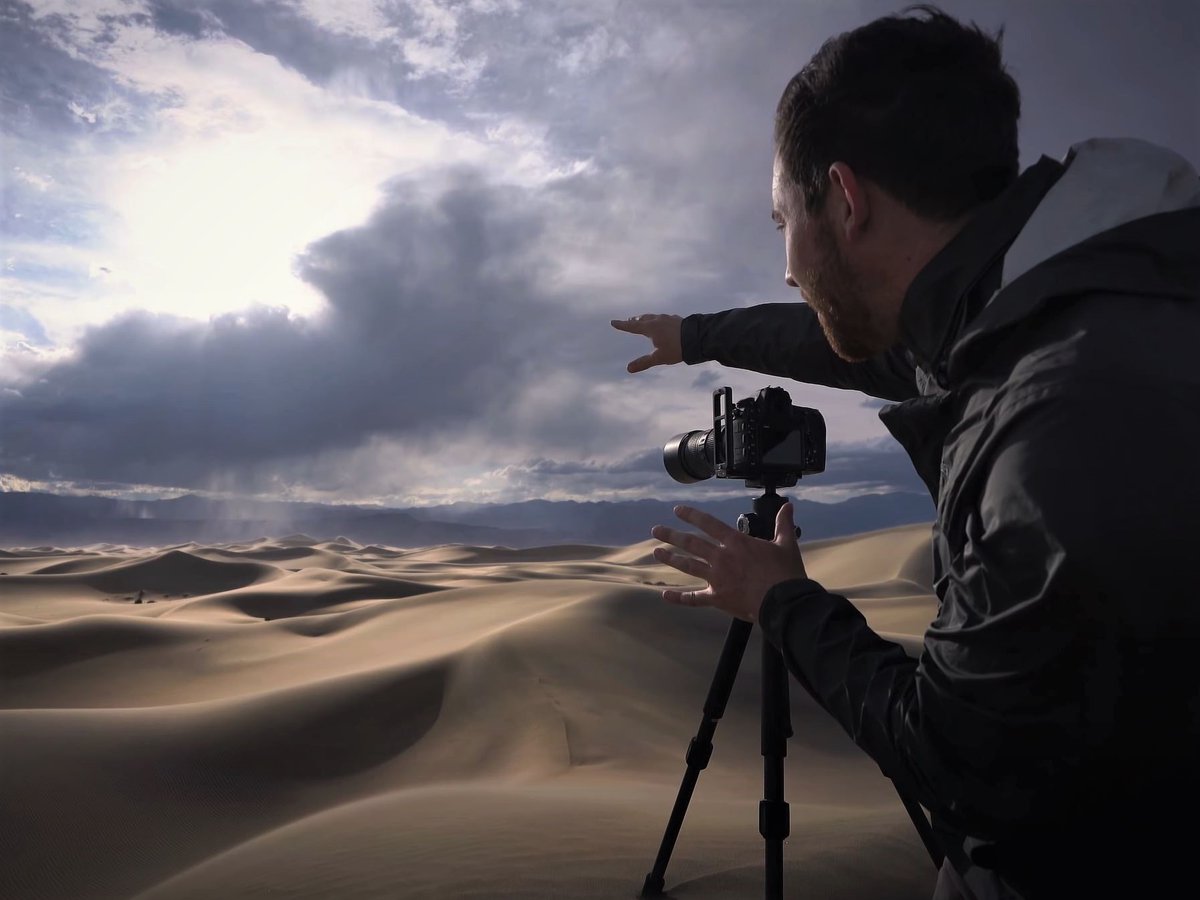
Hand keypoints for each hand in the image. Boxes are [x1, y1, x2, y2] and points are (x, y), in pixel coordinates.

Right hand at [610, 313, 683, 372]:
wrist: (698, 338)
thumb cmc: (677, 348)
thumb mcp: (659, 358)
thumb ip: (643, 363)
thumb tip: (628, 369)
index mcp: (650, 328)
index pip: (632, 326)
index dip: (622, 325)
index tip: (613, 322)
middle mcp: (657, 320)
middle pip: (643, 319)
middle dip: (635, 320)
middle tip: (629, 320)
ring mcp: (668, 318)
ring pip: (653, 317)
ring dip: (646, 318)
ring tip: (644, 320)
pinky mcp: (677, 319)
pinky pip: (663, 318)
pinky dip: (658, 320)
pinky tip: (663, 322)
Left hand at [650, 502, 807, 622]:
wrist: (783, 602)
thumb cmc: (786, 573)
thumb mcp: (787, 544)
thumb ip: (783, 524)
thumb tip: (788, 506)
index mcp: (736, 543)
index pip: (709, 524)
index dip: (692, 515)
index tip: (677, 510)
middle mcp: (722, 557)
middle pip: (691, 543)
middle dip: (672, 535)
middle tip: (656, 530)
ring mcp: (717, 578)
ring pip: (688, 566)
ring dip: (671, 558)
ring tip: (656, 553)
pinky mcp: (717, 598)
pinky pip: (694, 599)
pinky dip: (679, 598)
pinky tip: (665, 595)